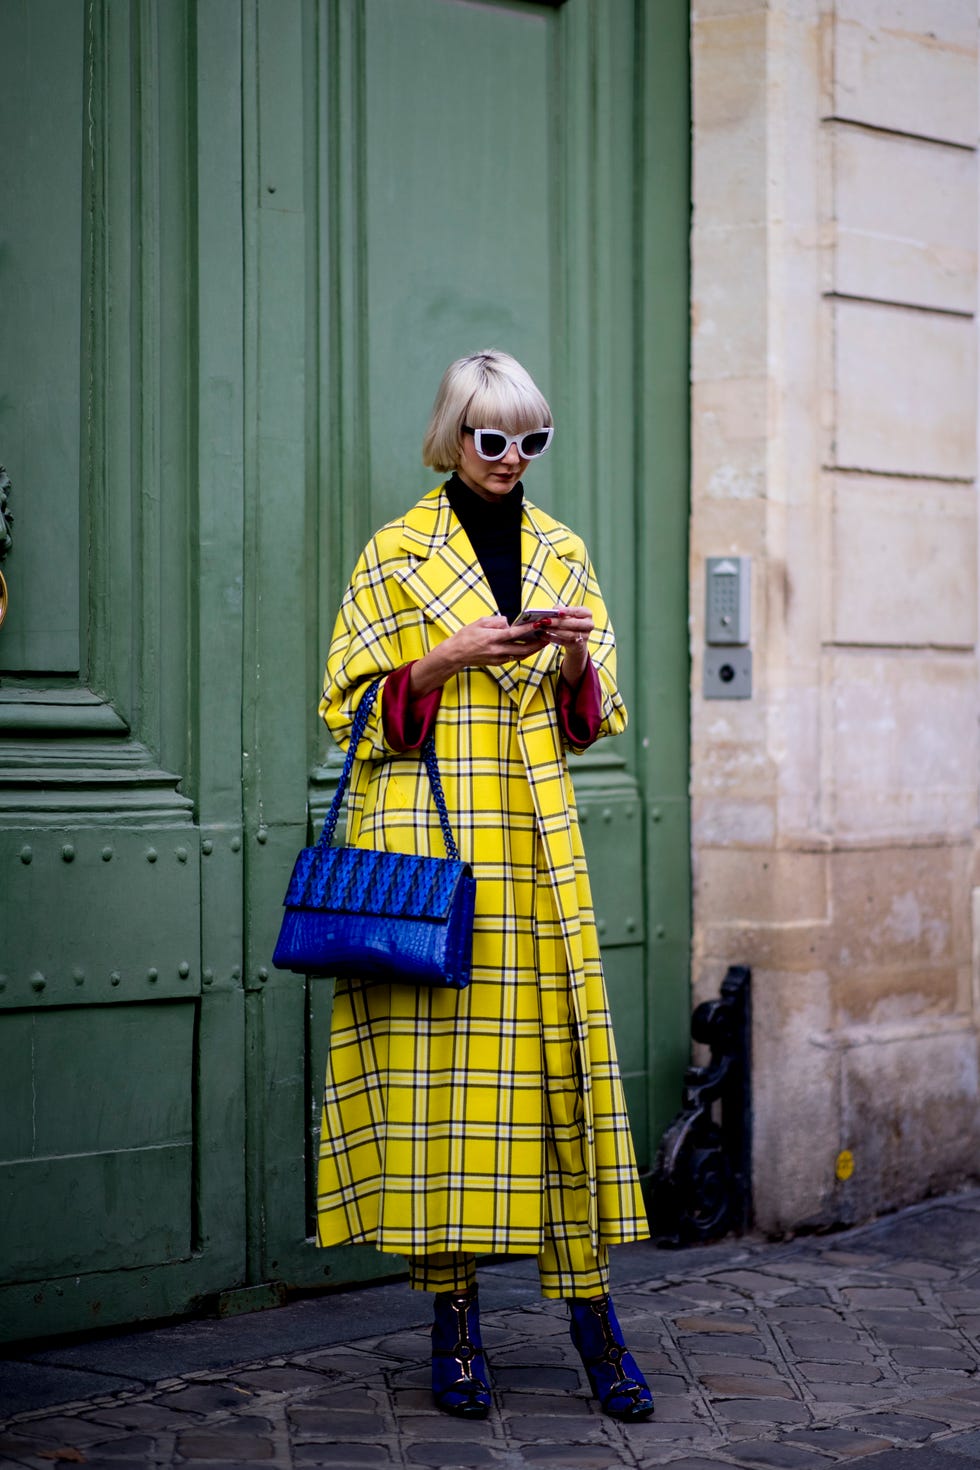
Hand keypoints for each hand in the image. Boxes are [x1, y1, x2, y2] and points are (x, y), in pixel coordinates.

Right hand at [409, 616, 548, 695]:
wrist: (456, 654)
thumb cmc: (466, 636)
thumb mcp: (479, 622)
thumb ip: (496, 621)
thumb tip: (509, 622)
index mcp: (492, 638)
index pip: (515, 633)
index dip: (529, 629)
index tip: (540, 624)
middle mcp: (497, 650)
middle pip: (523, 648)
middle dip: (538, 642)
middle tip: (548, 635)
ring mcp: (498, 658)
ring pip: (521, 655)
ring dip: (534, 649)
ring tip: (543, 641)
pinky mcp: (498, 663)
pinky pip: (514, 657)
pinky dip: (524, 652)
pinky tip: (530, 646)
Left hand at [538, 606, 592, 684]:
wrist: (576, 639)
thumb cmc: (570, 621)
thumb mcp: (567, 614)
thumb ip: (560, 610)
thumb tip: (553, 610)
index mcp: (587, 613)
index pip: (578, 611)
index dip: (568, 612)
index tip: (558, 612)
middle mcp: (589, 625)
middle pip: (573, 624)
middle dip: (558, 622)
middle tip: (545, 620)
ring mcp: (585, 636)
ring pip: (568, 634)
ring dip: (554, 631)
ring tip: (543, 627)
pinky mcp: (577, 645)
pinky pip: (563, 642)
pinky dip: (552, 638)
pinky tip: (543, 635)